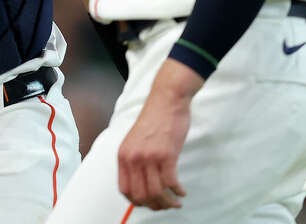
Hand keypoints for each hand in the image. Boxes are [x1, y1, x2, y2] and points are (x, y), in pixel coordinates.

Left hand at [117, 59, 202, 209]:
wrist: (167, 99)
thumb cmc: (155, 118)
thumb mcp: (135, 139)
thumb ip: (135, 159)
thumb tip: (141, 182)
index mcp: (123, 155)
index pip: (125, 189)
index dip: (136, 201)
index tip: (148, 203)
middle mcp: (133, 158)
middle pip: (141, 195)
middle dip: (154, 205)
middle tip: (165, 205)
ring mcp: (149, 156)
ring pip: (156, 192)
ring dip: (168, 202)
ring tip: (176, 202)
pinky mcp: (166, 154)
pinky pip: (171, 183)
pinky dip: (177, 192)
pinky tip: (182, 192)